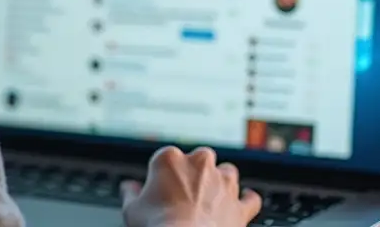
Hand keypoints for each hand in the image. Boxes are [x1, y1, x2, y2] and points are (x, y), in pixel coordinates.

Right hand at [121, 146, 261, 226]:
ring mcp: (223, 184)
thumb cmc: (157, 226)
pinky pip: (250, 199)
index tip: (158, 191)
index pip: (164, 159)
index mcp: (169, 159)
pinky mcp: (239, 205)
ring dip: (220, 182)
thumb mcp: (131, 210)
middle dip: (194, 173)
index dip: (161, 177)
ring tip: (211, 197)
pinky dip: (247, 200)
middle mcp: (199, 164)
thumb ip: (130, 193)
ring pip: (226, 172)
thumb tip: (129, 188)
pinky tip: (245, 200)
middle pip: (199, 159)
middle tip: (183, 194)